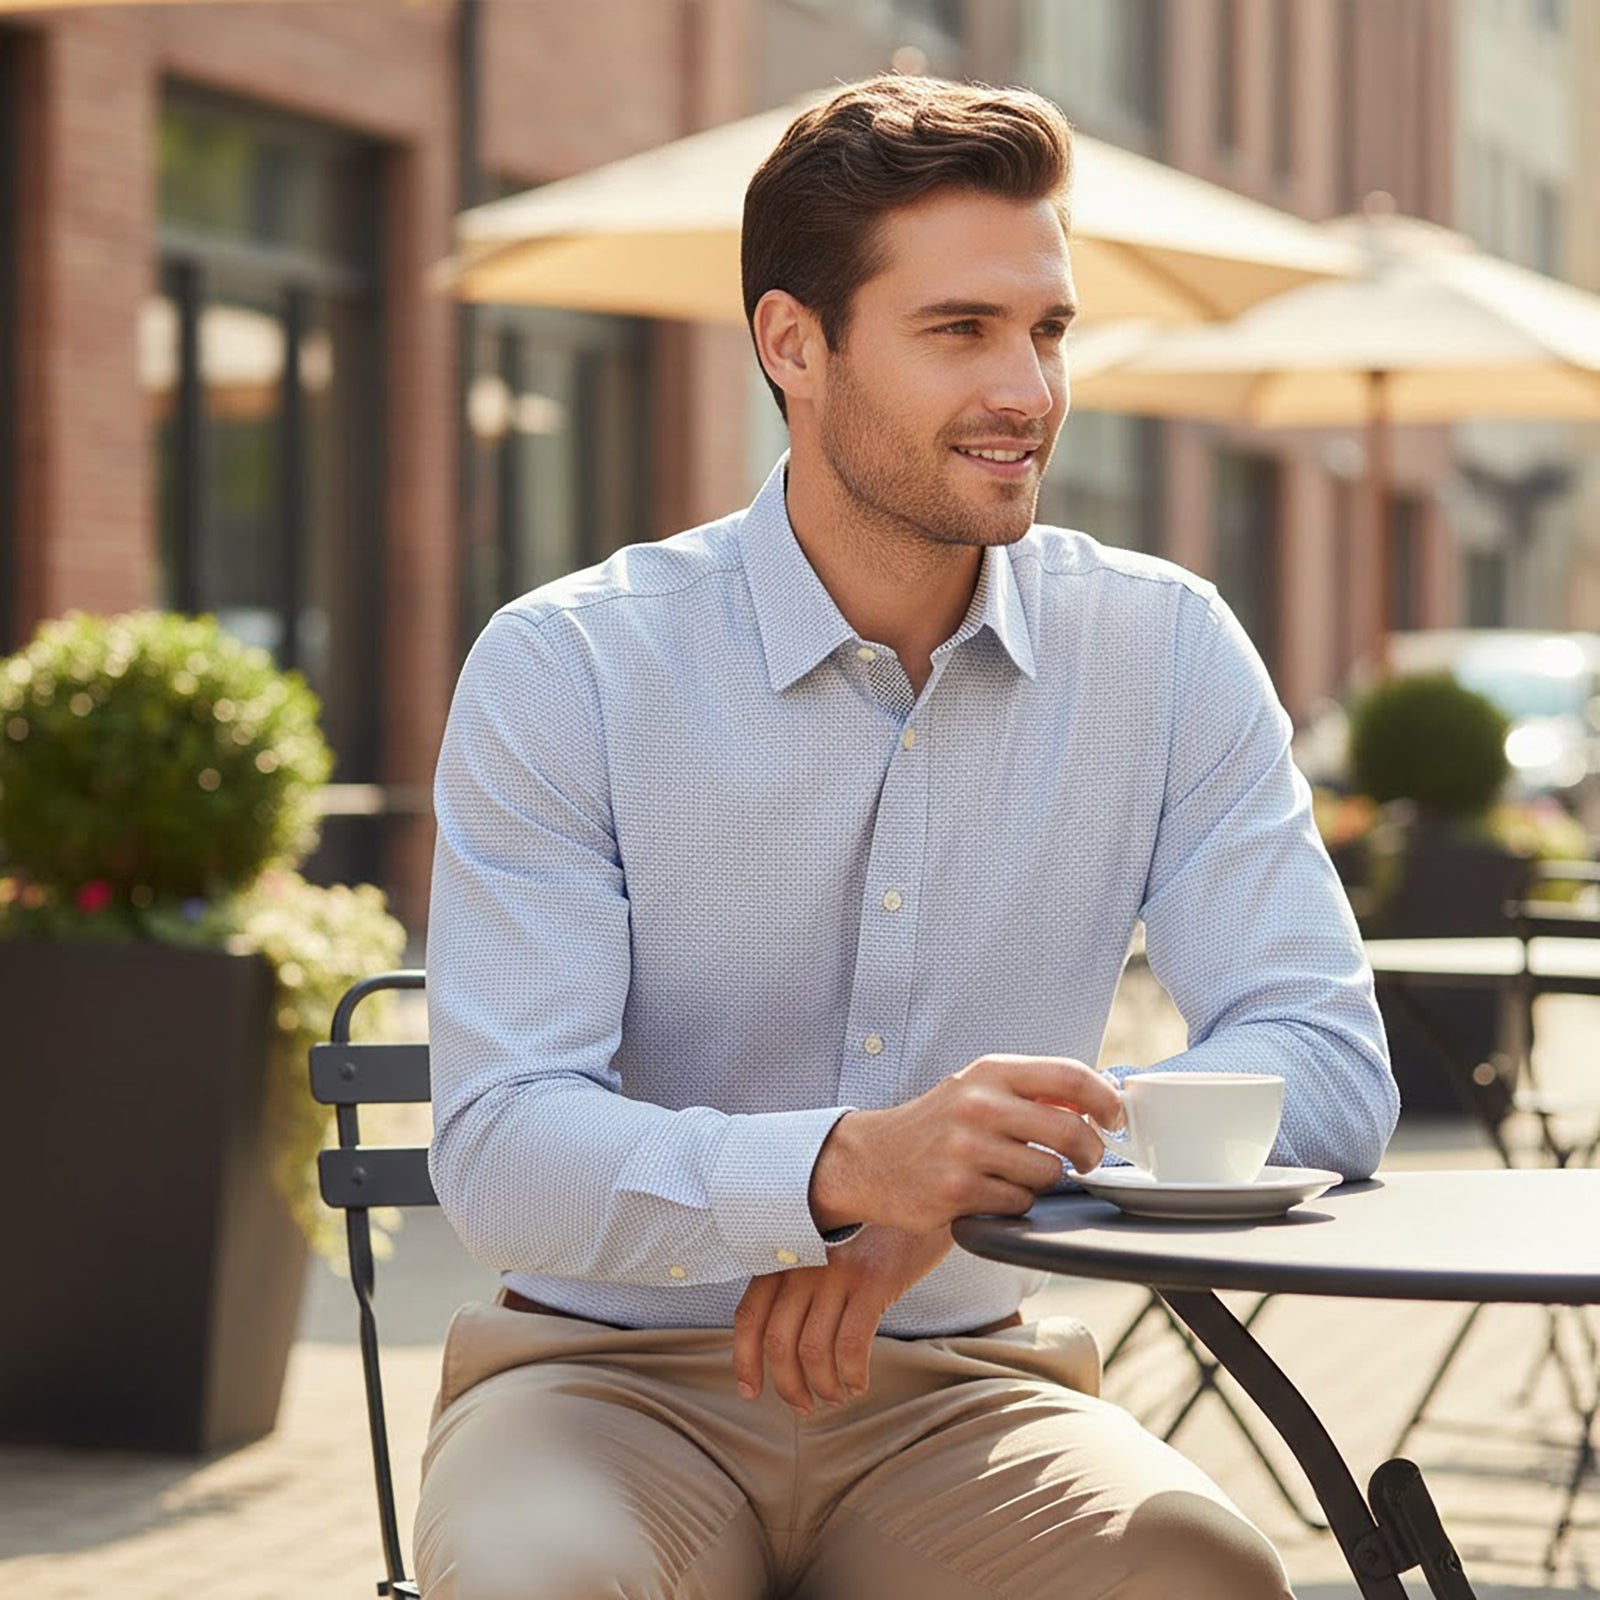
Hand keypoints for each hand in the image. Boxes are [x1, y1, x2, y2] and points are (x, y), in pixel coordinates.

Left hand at [732, 1225, 953, 1415]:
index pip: (748, 1315)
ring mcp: (836, 1271)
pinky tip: (859, 1383)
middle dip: (788, 1385)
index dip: (744, 1360)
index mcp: (785, 1255)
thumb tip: (783, 1337)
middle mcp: (803, 1262)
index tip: (750, 1391)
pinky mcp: (873, 1281)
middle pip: (778, 1342)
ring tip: (836, 1396)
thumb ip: (799, 1275)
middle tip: (804, 1406)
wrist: (915, 1189)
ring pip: (812, 1350)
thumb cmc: (870, 1225)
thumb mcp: (823, 1243)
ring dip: (822, 1385)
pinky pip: (851, 1344)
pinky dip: (852, 1374)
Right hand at [809, 1054, 1120, 1234]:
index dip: (1104, 1099)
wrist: (872, 1160)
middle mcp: (978, 1105)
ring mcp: (967, 1149)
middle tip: (1087, 1159)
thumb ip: (1031, 1091)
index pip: (1068, 1076)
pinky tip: (990, 1192)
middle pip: (1069, 1129)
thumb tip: (1099, 1098)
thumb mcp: (977, 1089)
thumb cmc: (936, 1125)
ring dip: (1044, 1181)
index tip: (1115, 1117)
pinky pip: (1019, 1203)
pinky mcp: (958, 1191)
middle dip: (1090, 1151)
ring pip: (1048, 1173)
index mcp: (989, 1072)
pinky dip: (1014, 1203)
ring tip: (1016, 1174)